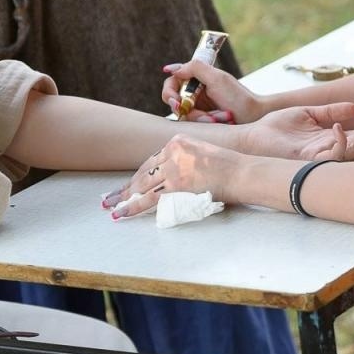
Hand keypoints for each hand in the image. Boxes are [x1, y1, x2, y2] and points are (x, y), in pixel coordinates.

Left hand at [103, 135, 239, 218]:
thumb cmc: (231, 167)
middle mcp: (172, 151)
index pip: (153, 160)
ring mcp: (173, 168)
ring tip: (111, 206)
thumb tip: (181, 177)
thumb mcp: (206, 154)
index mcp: (178, 141)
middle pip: (144, 172)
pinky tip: (122, 213)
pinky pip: (149, 198)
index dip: (139, 175)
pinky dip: (133, 207)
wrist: (242, 172)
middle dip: (127, 187)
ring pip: (142, 185)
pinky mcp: (176, 184)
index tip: (130, 184)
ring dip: (124, 198)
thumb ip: (189, 161)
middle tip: (111, 197)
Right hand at [160, 58, 265, 123]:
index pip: (172, 81)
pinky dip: (203, 122)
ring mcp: (198, 107)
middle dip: (183, 108)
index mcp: (197, 77)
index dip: (169, 91)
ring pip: (183, 114)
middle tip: (191, 111)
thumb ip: (195, 68)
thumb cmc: (238, 97)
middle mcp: (195, 91)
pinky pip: (192, 124)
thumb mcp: (217, 79)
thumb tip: (171, 69)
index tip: (176, 101)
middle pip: (174, 100)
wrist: (254, 117)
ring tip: (214, 117)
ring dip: (197, 117)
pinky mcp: (202, 120)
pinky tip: (215, 121)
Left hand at [243, 100, 353, 160]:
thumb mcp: (308, 113)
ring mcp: (323, 157)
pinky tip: (338, 127)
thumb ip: (331, 111)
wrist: (253, 137)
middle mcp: (333, 149)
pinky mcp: (310, 161)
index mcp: (333, 138)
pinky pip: (334, 156)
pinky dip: (340, 142)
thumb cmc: (277, 128)